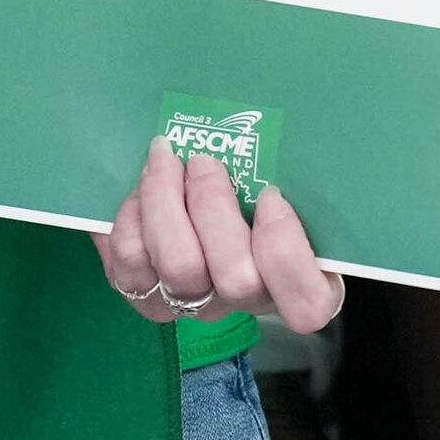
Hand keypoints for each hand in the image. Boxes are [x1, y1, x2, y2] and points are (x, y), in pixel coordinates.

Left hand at [99, 139, 341, 335]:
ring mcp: (195, 305)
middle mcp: (247, 302)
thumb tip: (266, 133)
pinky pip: (131, 265)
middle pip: (235, 277)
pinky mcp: (146, 298)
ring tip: (166, 158)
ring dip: (166, 203)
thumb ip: (292, 176)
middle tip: (202, 160)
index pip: (308, 305)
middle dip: (213, 206)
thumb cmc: (261, 193)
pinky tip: (141, 188)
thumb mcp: (294, 186)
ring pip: (179, 269)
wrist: (204, 215)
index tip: (271, 195)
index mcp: (301, 284)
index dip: (287, 252)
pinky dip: (133, 218)